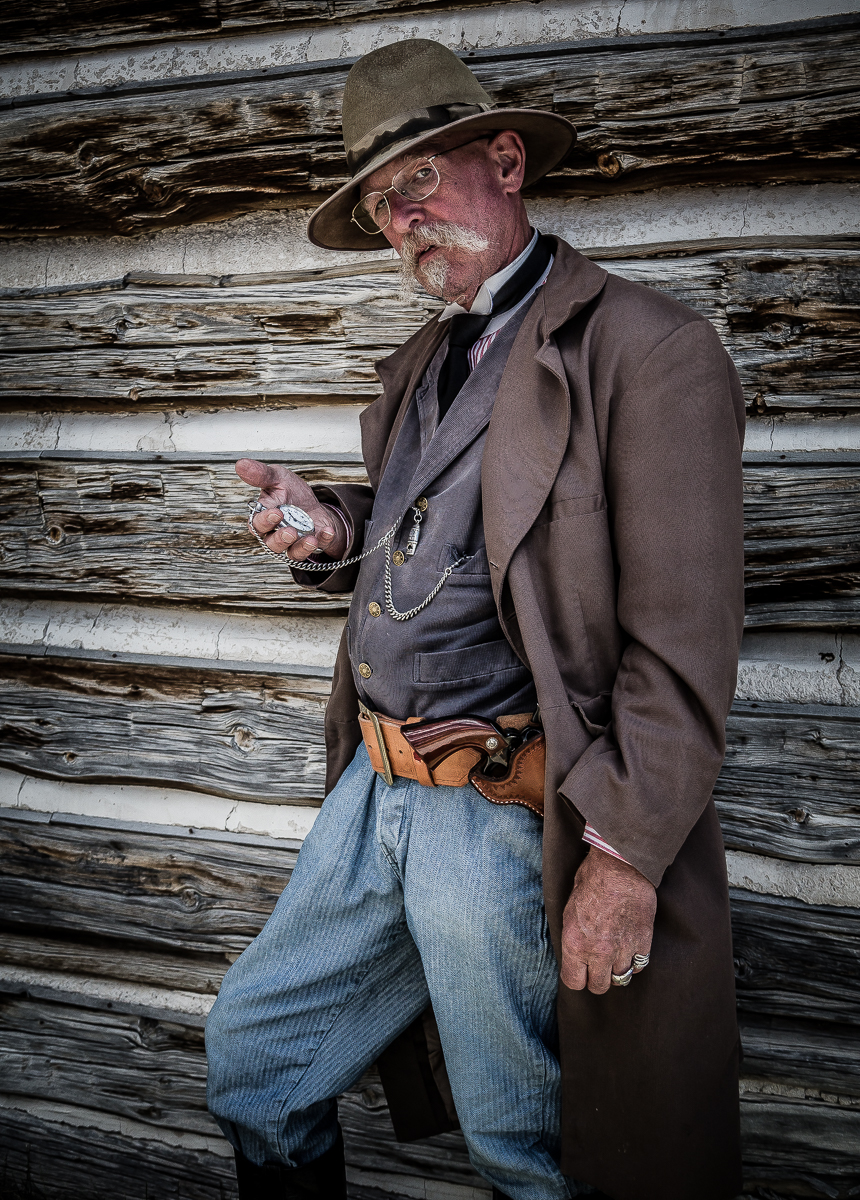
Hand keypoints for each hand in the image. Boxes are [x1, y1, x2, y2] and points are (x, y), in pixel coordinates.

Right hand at [236, 459, 347, 562]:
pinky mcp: (311, 546)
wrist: (313, 505)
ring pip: (292, 553)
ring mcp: (294, 544)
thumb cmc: (291, 494)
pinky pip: (316, 550)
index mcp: (264, 519)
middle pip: (272, 545)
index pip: (257, 525)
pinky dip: (323, 541)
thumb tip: (241, 464)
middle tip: (290, 531)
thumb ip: (262, 474)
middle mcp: (276, 535)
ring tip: (310, 539)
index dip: (265, 521)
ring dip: (301, 548)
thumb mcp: (279, 478)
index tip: (276, 512)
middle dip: (280, 540)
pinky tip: (327, 531)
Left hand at [561, 847, 656, 993]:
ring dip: (617, 969)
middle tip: (598, 965)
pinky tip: (629, 947)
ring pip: (621, 978)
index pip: (574, 982)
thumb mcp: (570, 908)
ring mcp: (622, 949)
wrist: (620, 866)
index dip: (577, 977)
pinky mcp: (643, 942)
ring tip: (615, 955)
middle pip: (599, 986)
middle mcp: (598, 952)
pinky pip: (639, 965)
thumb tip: (575, 950)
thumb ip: (573, 935)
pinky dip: (634, 960)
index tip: (580, 970)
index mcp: (574, 943)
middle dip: (597, 978)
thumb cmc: (591, 880)